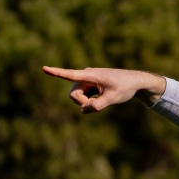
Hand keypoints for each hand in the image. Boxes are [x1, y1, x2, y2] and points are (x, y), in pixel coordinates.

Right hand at [43, 66, 166, 113]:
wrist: (135, 82)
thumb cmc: (125, 88)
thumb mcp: (113, 98)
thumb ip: (98, 105)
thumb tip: (82, 110)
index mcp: (91, 75)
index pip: (71, 75)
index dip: (56, 73)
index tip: (44, 68)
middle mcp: (86, 76)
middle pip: (74, 95)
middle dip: (83, 103)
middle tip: (97, 106)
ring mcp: (87, 81)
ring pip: (78, 97)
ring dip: (88, 103)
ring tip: (103, 99)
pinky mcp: (90, 85)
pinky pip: (84, 97)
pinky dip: (91, 101)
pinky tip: (103, 98)